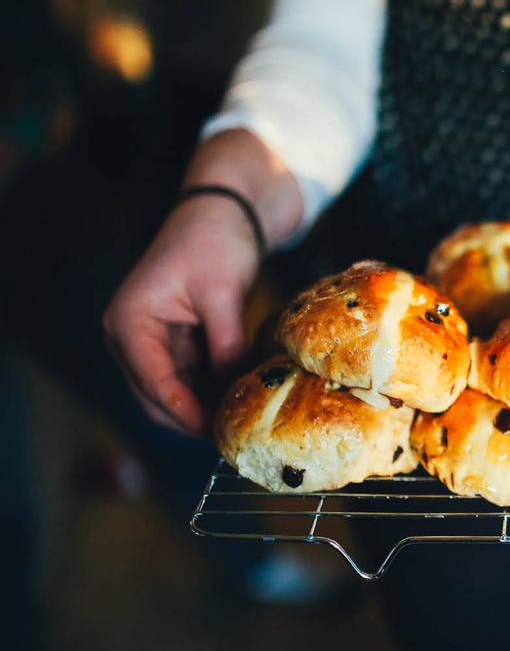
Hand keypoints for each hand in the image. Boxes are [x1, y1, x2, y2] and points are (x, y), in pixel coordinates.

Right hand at [103, 129, 301, 434]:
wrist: (224, 211)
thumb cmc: (216, 241)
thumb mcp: (223, 295)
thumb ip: (226, 346)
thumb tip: (236, 392)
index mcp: (129, 322)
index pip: (153, 382)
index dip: (185, 412)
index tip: (215, 433)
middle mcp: (131, 336)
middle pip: (156, 396)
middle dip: (192, 418)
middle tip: (231, 438)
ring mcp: (151, 341)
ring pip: (173, 392)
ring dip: (202, 407)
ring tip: (239, 424)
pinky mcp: (175, 342)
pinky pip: (190, 378)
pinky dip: (210, 390)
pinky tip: (238, 401)